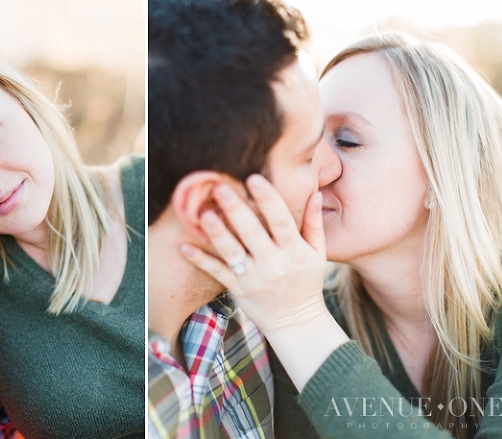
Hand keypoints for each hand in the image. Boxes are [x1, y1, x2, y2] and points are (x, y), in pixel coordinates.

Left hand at [179, 173, 327, 335]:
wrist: (296, 323)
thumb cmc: (306, 282)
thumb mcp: (317, 253)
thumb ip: (313, 222)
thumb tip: (313, 192)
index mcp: (294, 251)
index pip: (282, 221)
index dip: (268, 200)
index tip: (254, 178)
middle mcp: (274, 264)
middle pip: (253, 233)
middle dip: (236, 210)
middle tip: (221, 188)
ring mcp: (254, 278)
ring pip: (233, 252)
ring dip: (217, 233)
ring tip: (204, 214)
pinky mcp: (237, 289)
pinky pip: (217, 272)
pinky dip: (200, 260)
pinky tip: (184, 247)